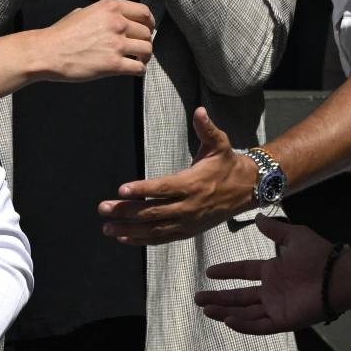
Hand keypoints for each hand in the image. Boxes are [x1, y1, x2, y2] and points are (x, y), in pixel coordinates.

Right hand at [34, 0, 154, 80]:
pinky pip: (139, 68)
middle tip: (139, 48)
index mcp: (110, 7)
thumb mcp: (83, 11)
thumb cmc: (61, 34)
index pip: (143, 11)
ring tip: (138, 60)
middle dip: (145, 41)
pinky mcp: (113, 64)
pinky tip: (134, 70)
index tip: (149, 28)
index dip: (149, 22)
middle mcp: (117, 23)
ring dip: (145, 56)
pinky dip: (140, 70)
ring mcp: (116, 44)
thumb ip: (103, 14)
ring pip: (147, 50)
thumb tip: (114, 20)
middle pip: (147, 32)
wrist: (48, 52)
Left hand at [99, 108, 257, 244]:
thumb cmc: (228, 163)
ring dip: (129, 229)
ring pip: (154, 229)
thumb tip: (200, 111)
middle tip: (103, 208)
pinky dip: (143, 240)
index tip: (121, 190)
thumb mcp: (220, 144)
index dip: (142, 189)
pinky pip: (162, 238)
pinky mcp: (188, 231)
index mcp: (192, 183)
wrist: (248, 189)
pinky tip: (124, 238)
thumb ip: (207, 129)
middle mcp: (188, 206)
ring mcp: (188, 222)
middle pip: (152, 211)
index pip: (162, 188)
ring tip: (107, 227)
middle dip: (126, 211)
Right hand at [195, 219, 334, 333]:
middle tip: (198, 298)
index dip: (227, 272)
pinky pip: (260, 326)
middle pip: (239, 296)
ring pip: (245, 313)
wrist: (337, 276)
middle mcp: (271, 291)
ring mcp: (276, 307)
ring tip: (206, 309)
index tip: (209, 272)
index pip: (244, 272)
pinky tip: (228, 320)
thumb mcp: (294, 236)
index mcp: (273, 272)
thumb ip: (275, 230)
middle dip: (218, 297)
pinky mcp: (283, 321)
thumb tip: (258, 218)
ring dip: (225, 311)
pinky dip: (244, 325)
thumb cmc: (318, 256)